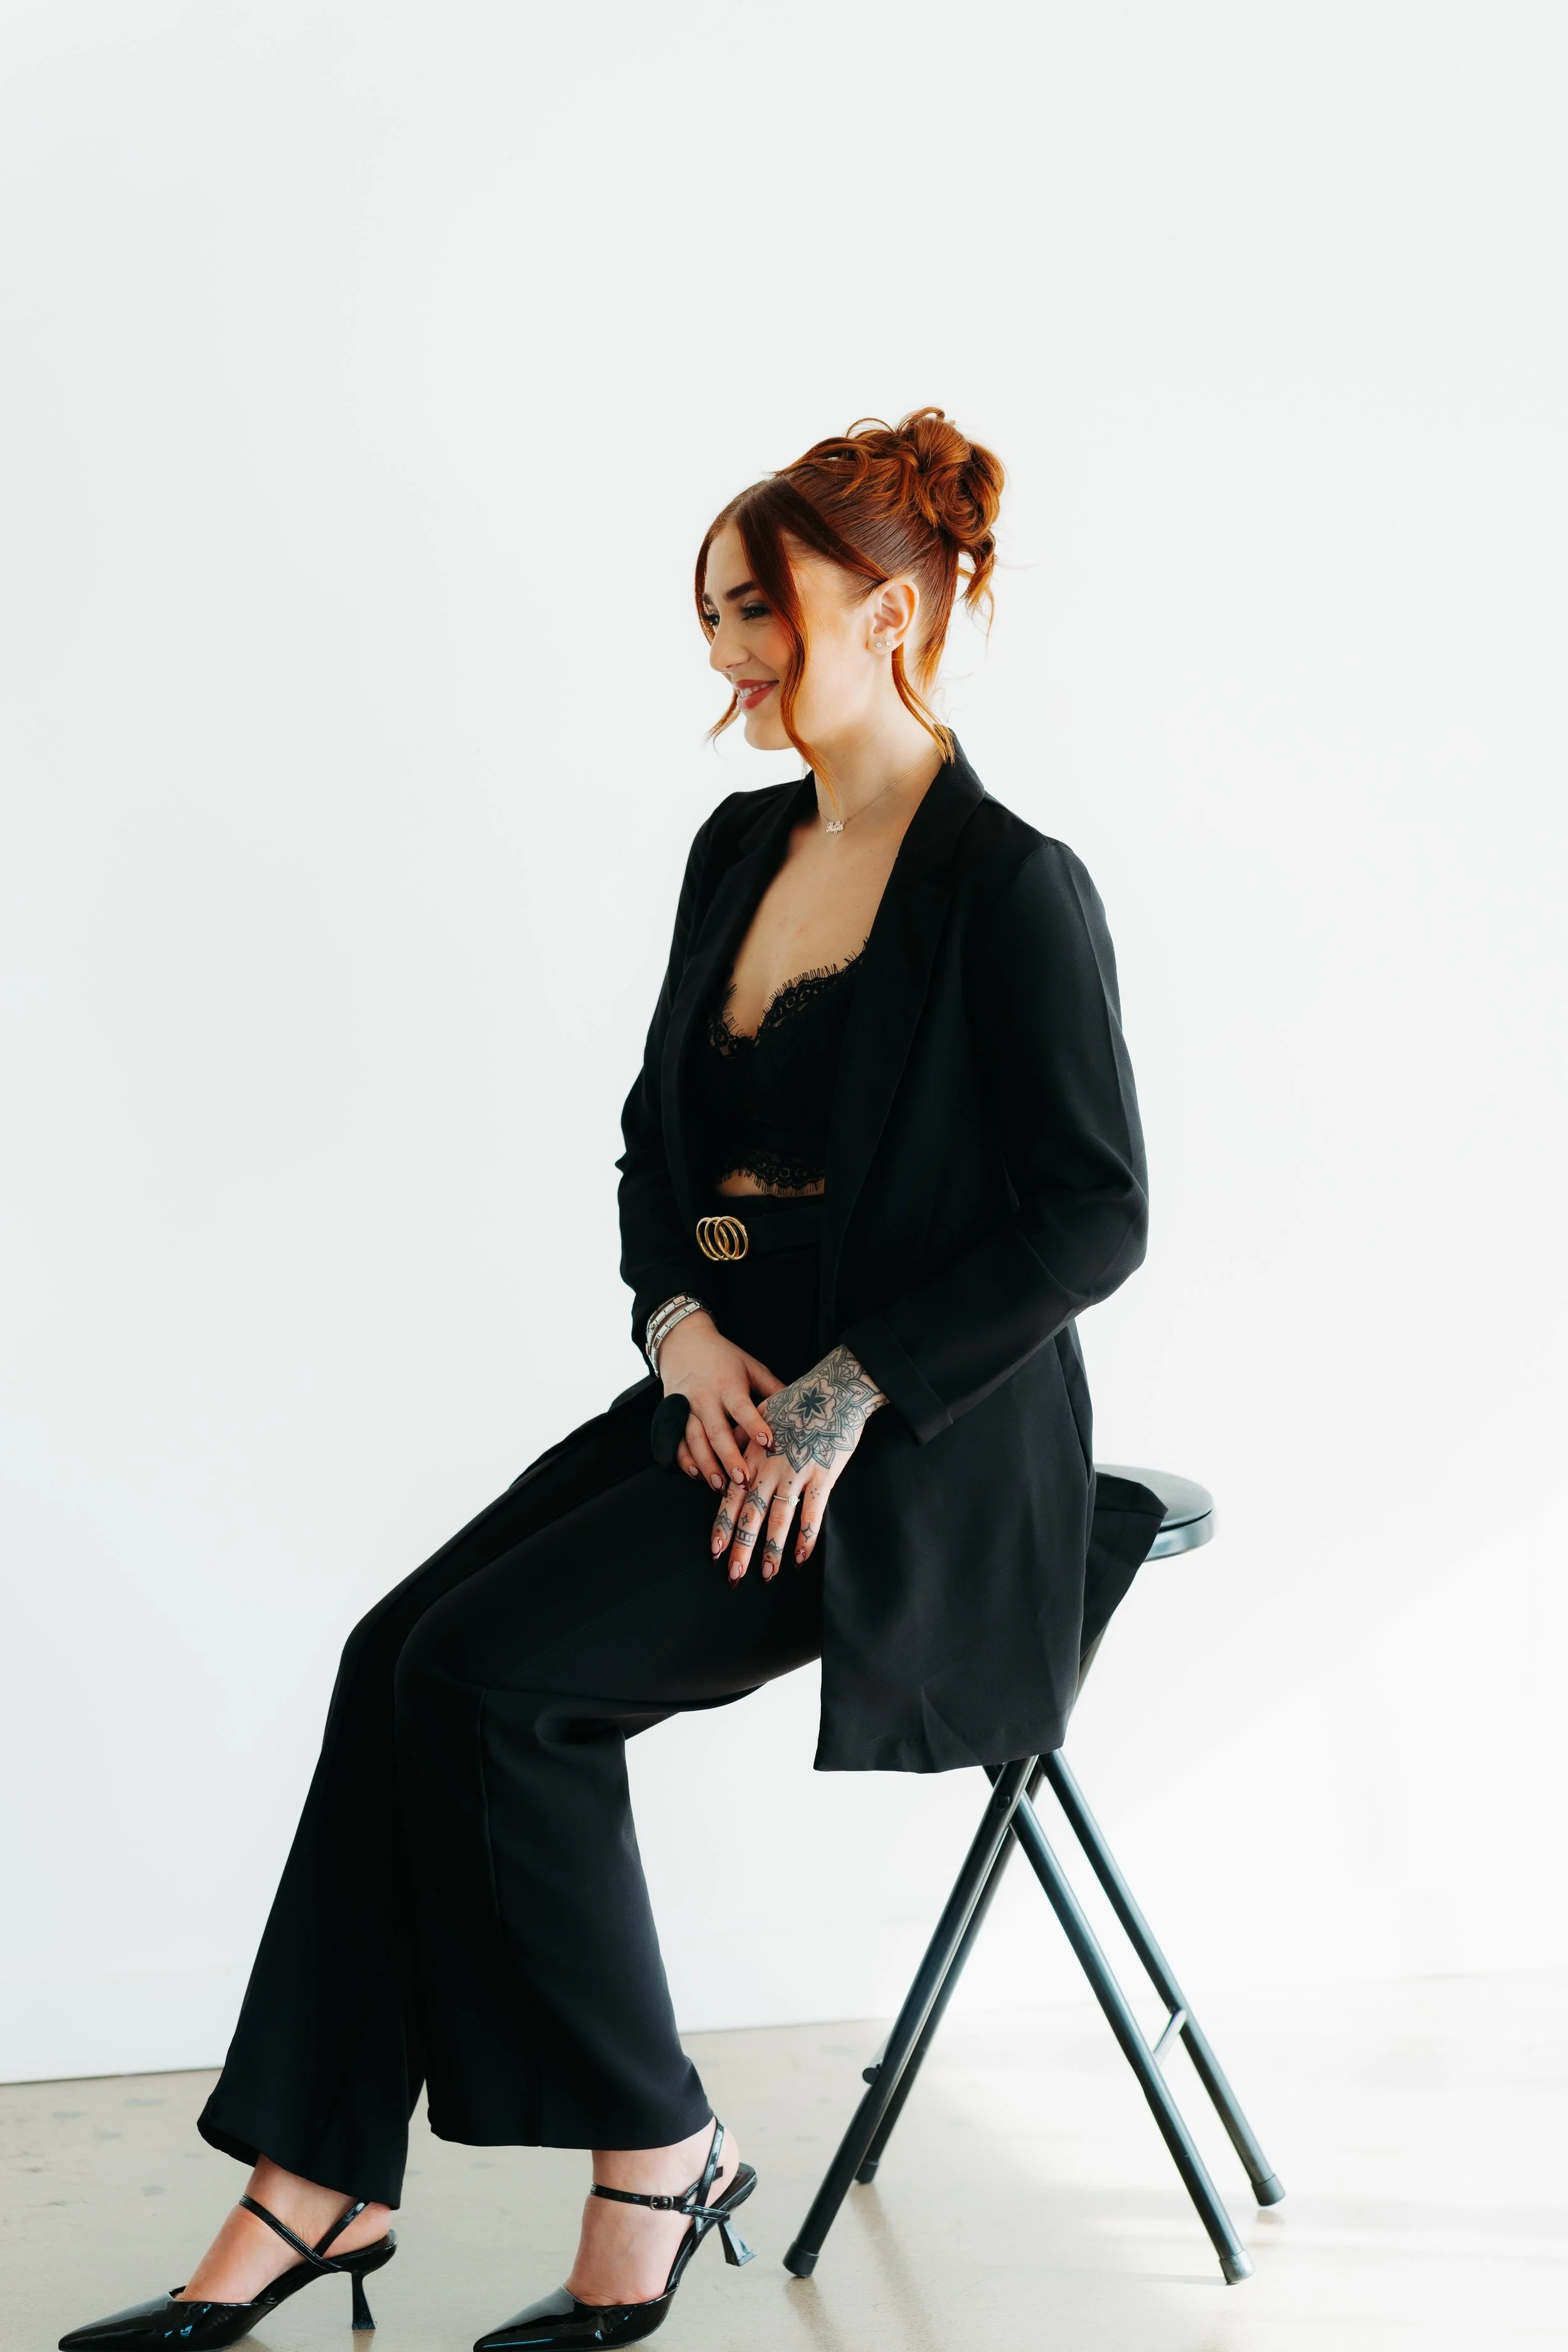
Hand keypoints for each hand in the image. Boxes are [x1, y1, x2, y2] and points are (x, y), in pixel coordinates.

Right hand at [657, 1310, 783, 1491]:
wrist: (683, 1342)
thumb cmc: (724, 1357)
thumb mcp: (751, 1366)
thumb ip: (773, 1388)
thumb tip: (801, 1407)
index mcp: (728, 1384)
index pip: (742, 1408)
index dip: (754, 1425)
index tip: (768, 1443)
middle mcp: (705, 1398)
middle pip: (716, 1431)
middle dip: (729, 1458)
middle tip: (744, 1481)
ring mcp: (686, 1408)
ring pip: (694, 1440)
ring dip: (707, 1465)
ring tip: (720, 1487)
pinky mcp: (672, 1415)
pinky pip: (676, 1441)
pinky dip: (684, 1459)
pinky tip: (697, 1475)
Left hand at [712, 1343, 884, 1581]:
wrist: (834, 1389)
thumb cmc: (797, 1401)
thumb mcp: (760, 1415)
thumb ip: (742, 1440)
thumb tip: (726, 1459)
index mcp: (752, 1456)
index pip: (731, 1496)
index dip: (723, 1526)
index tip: (714, 1551)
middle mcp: (769, 1468)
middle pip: (751, 1514)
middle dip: (741, 1547)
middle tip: (733, 1576)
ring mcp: (796, 1472)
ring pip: (780, 1518)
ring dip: (772, 1549)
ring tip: (766, 1574)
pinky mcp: (823, 1475)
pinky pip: (813, 1512)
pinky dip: (807, 1537)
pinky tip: (802, 1559)